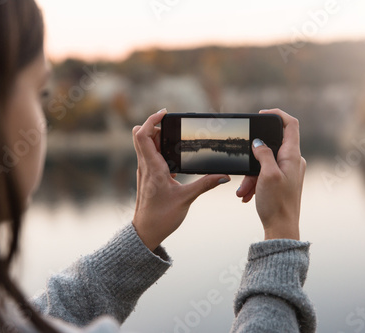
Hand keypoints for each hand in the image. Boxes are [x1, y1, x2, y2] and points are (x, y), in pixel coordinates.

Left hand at [132, 109, 230, 250]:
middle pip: (140, 136)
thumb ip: (205, 184)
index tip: (165, 113)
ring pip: (144, 146)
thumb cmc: (161, 217)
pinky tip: (174, 156)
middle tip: (172, 124)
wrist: (145, 233)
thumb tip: (223, 176)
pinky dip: (159, 150)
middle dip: (155, 125)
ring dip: (156, 137)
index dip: (151, 120)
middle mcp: (145, 166)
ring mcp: (144, 172)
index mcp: (152, 168)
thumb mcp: (186, 199)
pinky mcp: (147, 178)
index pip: (142, 135)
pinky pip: (149, 157)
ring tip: (175, 136)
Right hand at [236, 109, 305, 240]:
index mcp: (292, 156)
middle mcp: (293, 161)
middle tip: (244, 168)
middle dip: (253, 157)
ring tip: (243, 190)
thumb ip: (263, 154)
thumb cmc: (277, 203)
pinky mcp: (283, 181)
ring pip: (265, 162)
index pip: (291, 125)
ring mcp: (289, 171)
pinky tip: (247, 194)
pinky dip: (255, 182)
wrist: (282, 228)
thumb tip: (258, 142)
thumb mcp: (266, 175)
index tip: (261, 115)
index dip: (277, 115)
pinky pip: (265, 174)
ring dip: (251, 174)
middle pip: (271, 146)